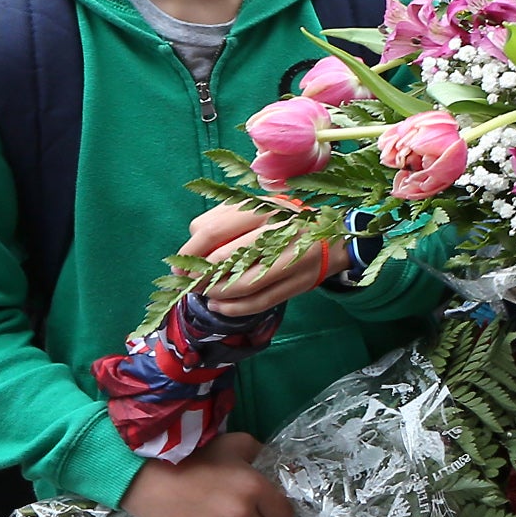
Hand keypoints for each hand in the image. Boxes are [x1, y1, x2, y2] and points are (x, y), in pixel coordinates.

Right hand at [124, 433, 291, 516]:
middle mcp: (240, 515)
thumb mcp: (232, 444)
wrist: (147, 477)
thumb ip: (258, 452)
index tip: (267, 509)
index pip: (284, 516)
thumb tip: (272, 464)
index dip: (277, 512)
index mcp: (254, 488)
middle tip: (234, 509)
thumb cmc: (193, 457)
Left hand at [179, 203, 333, 320]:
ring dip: (215, 292)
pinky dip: (233, 308)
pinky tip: (219, 305)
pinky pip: (258, 302)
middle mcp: (277, 231)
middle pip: (223, 259)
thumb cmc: (286, 221)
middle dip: (199, 276)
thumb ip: (224, 222)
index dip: (189, 253)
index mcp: (262, 208)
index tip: (179, 266)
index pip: (212, 232)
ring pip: (240, 283)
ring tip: (205, 293)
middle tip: (189, 283)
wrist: (336, 237)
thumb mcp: (257, 209)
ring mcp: (290, 258)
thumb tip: (190, 250)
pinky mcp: (297, 283)